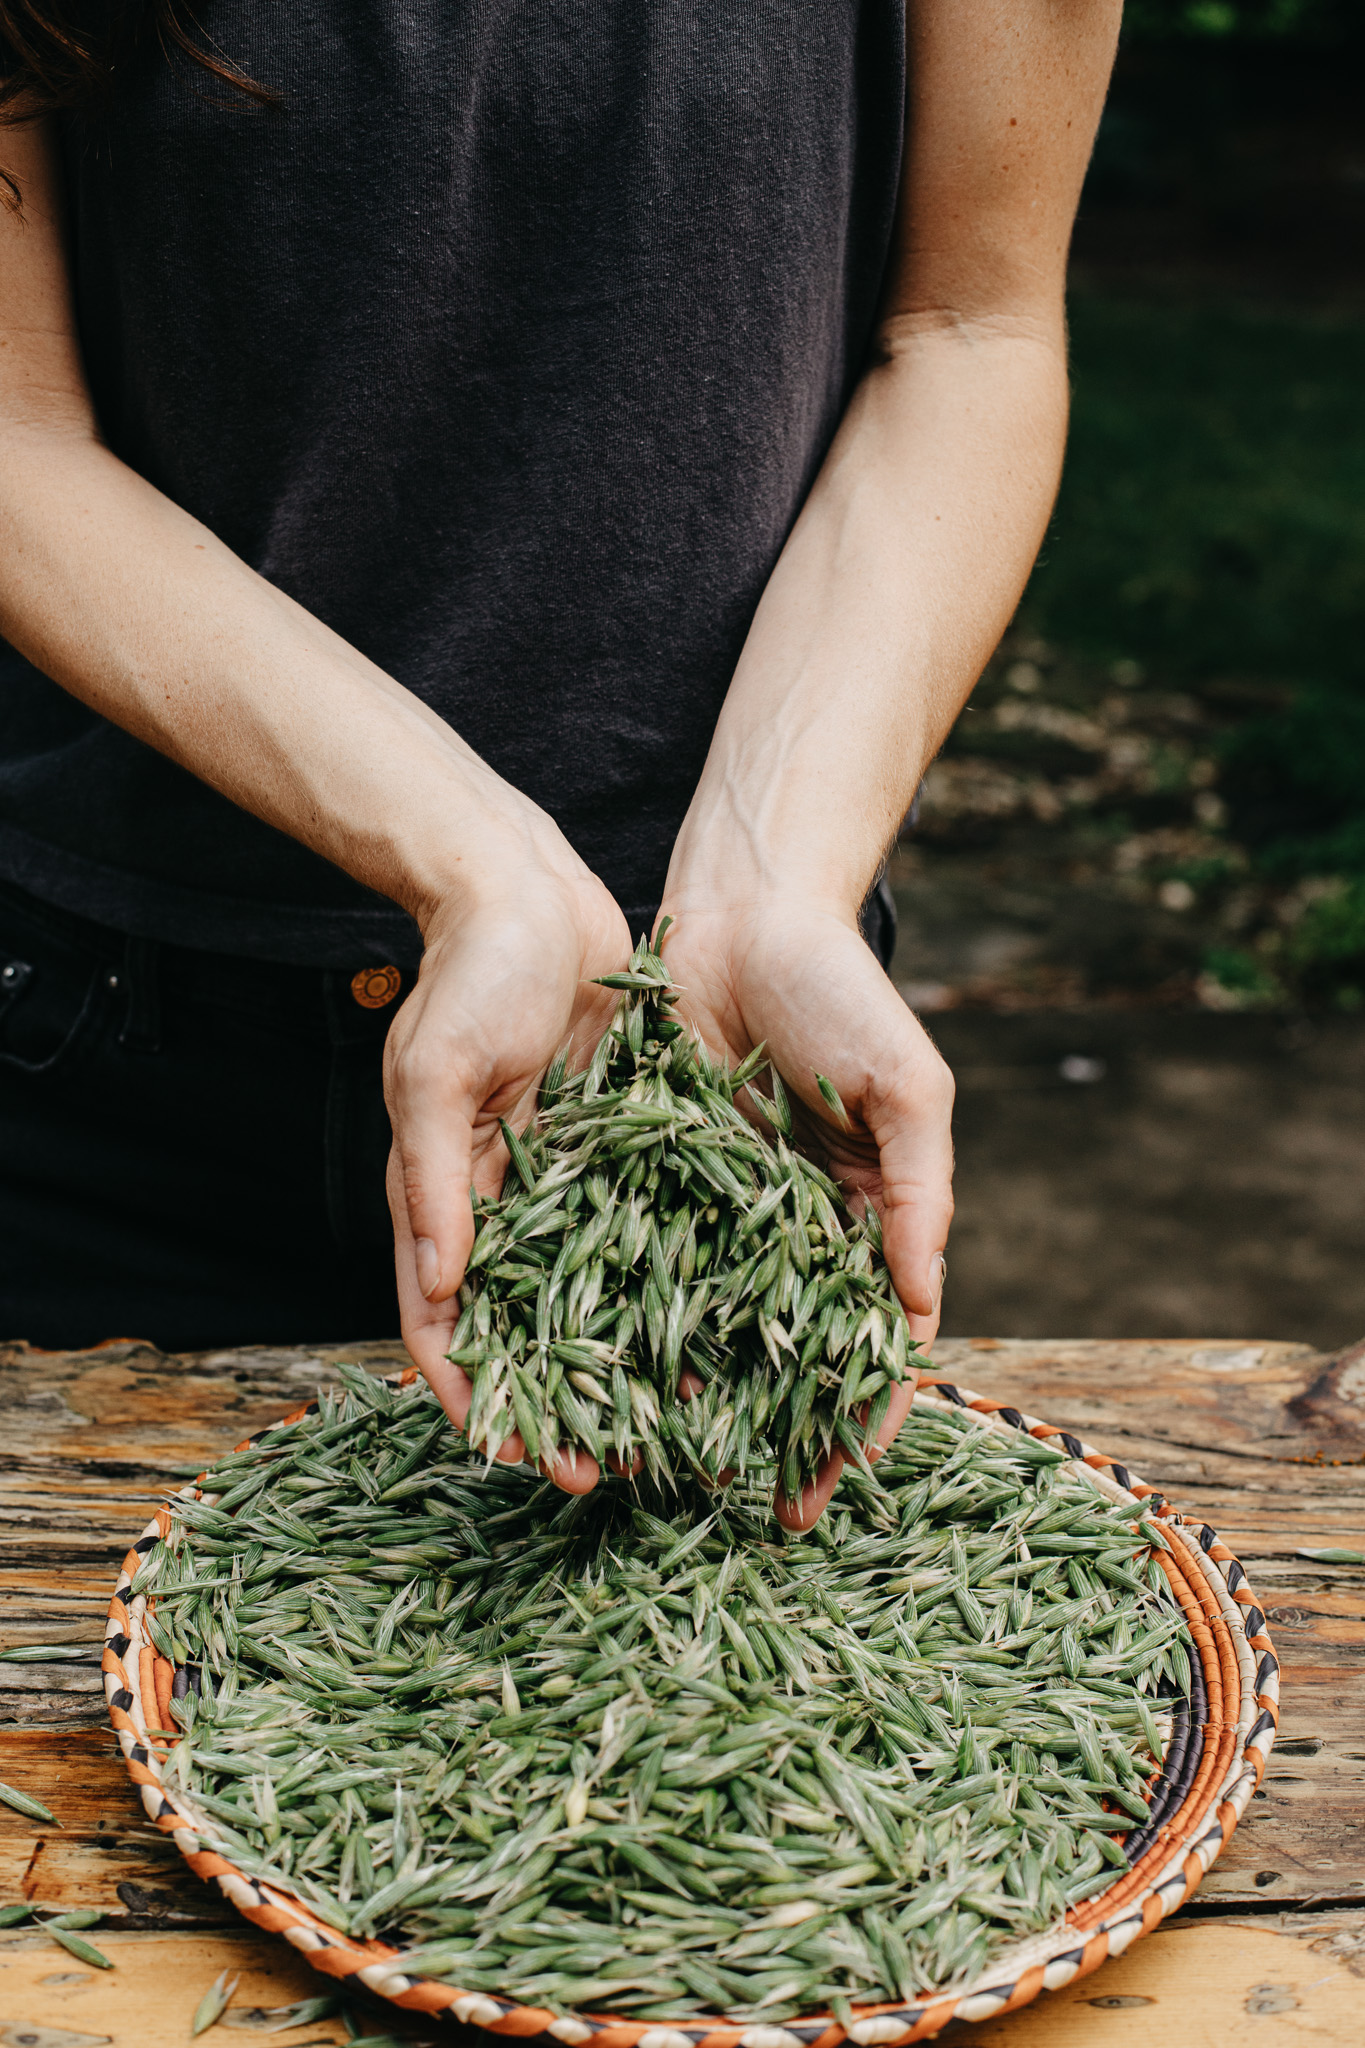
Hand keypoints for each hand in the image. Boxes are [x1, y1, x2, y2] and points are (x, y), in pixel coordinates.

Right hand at [384, 836, 629, 1487]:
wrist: (532, 891)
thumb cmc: (472, 975)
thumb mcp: (437, 1073)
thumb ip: (434, 1181)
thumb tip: (439, 1289)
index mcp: (442, 1196)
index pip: (444, 1323)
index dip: (476, 1394)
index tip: (517, 1455)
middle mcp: (503, 1204)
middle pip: (526, 1328)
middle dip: (561, 1405)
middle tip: (610, 1476)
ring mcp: (567, 1182)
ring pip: (595, 1295)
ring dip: (627, 1364)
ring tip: (677, 1427)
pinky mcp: (625, 1151)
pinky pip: (654, 1231)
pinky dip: (679, 1284)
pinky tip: (725, 1332)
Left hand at [658, 893, 953, 1528]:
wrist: (742, 911)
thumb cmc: (842, 992)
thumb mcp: (907, 1089)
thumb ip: (917, 1195)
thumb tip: (921, 1311)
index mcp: (859, 1217)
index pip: (867, 1339)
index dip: (858, 1413)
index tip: (840, 1483)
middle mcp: (784, 1228)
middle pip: (781, 1352)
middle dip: (771, 1432)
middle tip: (752, 1511)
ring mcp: (711, 1208)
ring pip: (700, 1321)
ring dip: (687, 1395)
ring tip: (664, 1467)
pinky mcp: (644, 1175)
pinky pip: (629, 1258)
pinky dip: (616, 1315)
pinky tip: (597, 1374)